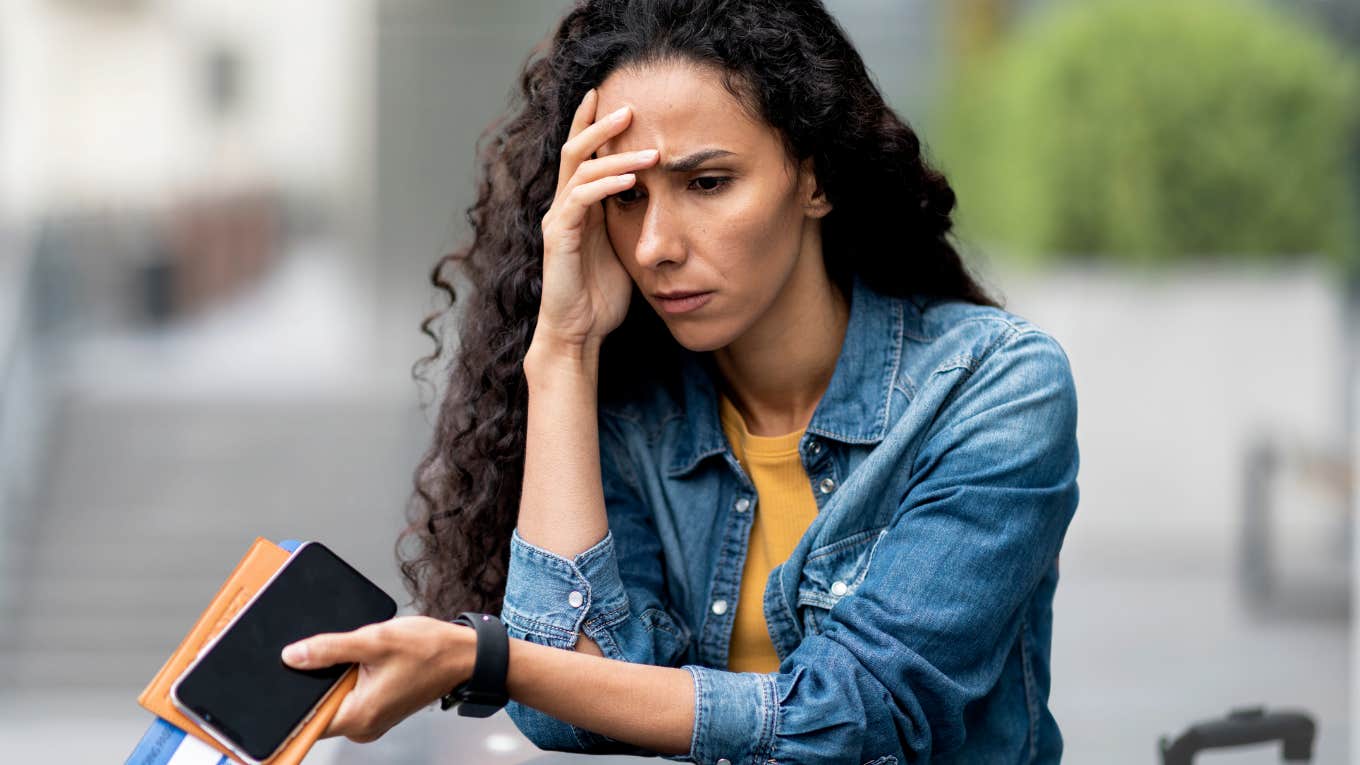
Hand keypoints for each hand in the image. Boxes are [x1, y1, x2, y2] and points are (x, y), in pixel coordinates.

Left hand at [280, 615, 473, 742]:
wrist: (463, 654)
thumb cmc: (430, 650)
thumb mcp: (374, 640)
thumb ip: (328, 649)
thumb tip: (293, 656)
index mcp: (359, 717)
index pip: (306, 720)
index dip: (292, 698)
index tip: (285, 678)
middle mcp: (363, 726)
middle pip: (319, 708)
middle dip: (317, 680)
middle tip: (330, 654)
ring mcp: (371, 719)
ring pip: (335, 699)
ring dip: (336, 677)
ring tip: (356, 655)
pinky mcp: (378, 709)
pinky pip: (350, 696)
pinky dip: (349, 678)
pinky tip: (362, 660)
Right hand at [536, 87, 658, 348]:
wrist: (578, 333)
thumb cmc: (602, 296)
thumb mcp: (624, 249)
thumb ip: (633, 221)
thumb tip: (665, 199)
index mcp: (578, 207)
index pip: (582, 155)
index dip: (595, 125)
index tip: (619, 99)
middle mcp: (563, 207)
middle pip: (574, 151)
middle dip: (600, 125)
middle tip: (630, 105)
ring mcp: (558, 222)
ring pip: (580, 171)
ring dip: (614, 155)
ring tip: (648, 147)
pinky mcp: (559, 240)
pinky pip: (579, 202)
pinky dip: (604, 186)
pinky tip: (630, 180)